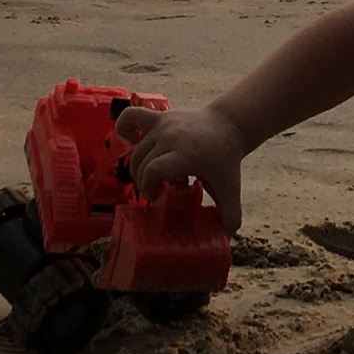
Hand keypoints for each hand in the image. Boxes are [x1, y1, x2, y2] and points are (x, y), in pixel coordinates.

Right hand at [118, 102, 245, 229]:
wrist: (228, 124)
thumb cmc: (225, 159)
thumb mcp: (230, 188)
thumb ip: (230, 213)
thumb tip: (226, 236)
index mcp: (186, 155)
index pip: (153, 171)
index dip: (149, 188)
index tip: (157, 198)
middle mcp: (170, 137)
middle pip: (141, 164)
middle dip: (144, 183)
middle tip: (156, 193)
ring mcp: (163, 125)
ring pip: (136, 151)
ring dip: (139, 168)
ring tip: (154, 177)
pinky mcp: (159, 117)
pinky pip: (131, 117)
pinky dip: (124, 128)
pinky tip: (131, 142)